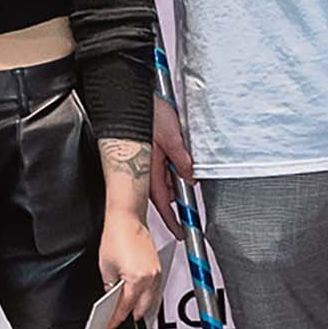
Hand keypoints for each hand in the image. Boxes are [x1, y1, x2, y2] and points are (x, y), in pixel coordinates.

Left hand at [100, 214, 164, 325]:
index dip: (117, 319)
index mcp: (137, 279)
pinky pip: (156, 288)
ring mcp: (157, 272)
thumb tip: (113, 297)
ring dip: (142, 307)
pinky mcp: (158, 266)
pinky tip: (140, 297)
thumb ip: (110, 288)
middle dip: (132, 317)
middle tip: (120, 321)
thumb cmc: (117, 236)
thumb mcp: (106, 268)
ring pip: (153, 299)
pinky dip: (148, 295)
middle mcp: (150, 277)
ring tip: (130, 312)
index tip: (112, 324)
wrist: (127, 219)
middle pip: (143, 308)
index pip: (126, 307)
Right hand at [149, 94, 193, 215]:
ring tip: (182, 156)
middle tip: (189, 180)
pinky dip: (174, 165)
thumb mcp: (172, 137)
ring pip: (167, 179)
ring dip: (177, 175)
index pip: (163, 203)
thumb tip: (190, 177)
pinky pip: (165, 167)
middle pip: (167, 192)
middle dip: (179, 191)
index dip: (172, 220)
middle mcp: (147, 169)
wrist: (137, 96)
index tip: (181, 232)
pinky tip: (179, 152)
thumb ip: (181, 159)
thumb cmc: (150, 113)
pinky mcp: (152, 153)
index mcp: (150, 170)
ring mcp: (149, 162)